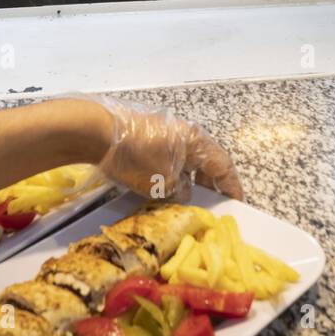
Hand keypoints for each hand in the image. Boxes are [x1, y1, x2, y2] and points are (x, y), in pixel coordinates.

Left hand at [66, 93, 242, 201]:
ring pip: (185, 158)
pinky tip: (163, 186)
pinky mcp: (146, 134)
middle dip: (210, 182)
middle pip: (205, 160)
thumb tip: (184, 192)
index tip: (238, 202)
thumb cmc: (137, 157)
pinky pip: (168, 156)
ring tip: (187, 199)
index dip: (232, 186)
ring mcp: (164, 131)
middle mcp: (185, 133)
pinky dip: (172, 172)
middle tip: (213, 204)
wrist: (97, 132)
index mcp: (197, 142)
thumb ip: (181, 190)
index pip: (223, 165)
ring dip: (189, 178)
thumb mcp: (164, 183)